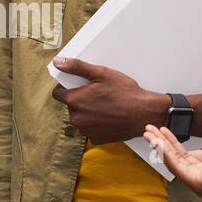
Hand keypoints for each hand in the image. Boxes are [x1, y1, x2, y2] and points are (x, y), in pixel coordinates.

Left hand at [50, 57, 167, 143]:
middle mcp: (77, 118)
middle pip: (71, 106)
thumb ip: (77, 67)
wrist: (144, 113)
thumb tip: (58, 62)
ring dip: (88, 112)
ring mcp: (86, 130)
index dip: (66, 87)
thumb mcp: (101, 73)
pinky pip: (90, 129)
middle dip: (80, 100)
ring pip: (80, 118)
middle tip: (98, 94)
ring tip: (105, 105)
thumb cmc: (125, 93)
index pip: (57, 94)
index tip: (78, 85)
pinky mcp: (96, 138)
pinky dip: (96, 123)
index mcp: (75, 100)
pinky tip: (108, 117)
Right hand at [143, 124, 201, 196]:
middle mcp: (196, 180)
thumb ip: (200, 155)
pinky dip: (166, 152)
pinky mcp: (195, 181)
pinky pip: (177, 164)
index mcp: (201, 174)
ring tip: (148, 133)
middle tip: (147, 130)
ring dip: (159, 145)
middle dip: (159, 143)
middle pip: (173, 158)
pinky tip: (159, 142)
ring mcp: (194, 182)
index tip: (161, 131)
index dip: (169, 142)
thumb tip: (186, 152)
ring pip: (172, 160)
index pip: (181, 156)